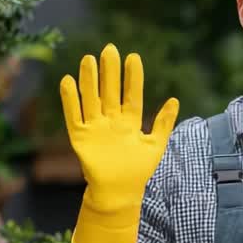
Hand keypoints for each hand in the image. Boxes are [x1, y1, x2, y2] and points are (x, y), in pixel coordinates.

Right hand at [60, 43, 178, 242]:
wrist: (119, 192)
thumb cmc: (138, 170)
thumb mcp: (155, 145)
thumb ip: (163, 123)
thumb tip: (175, 100)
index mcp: (129, 121)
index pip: (131, 94)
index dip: (132, 77)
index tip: (133, 57)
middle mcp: (111, 120)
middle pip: (109, 91)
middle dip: (109, 71)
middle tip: (109, 49)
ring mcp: (95, 127)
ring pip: (91, 98)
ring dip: (89, 80)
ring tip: (89, 59)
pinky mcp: (80, 137)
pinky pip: (73, 115)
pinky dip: (69, 100)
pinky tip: (67, 81)